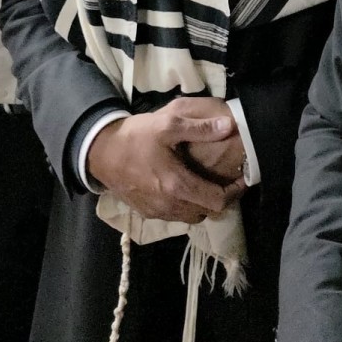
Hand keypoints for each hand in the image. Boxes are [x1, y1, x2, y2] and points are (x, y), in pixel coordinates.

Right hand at [87, 97, 246, 223]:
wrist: (100, 152)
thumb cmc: (136, 137)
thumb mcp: (167, 124)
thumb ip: (200, 128)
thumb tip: (229, 127)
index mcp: (177, 186)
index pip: (218, 201)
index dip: (233, 191)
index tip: (240, 178)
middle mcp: (169, 205)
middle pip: (207, 212)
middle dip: (220, 198)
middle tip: (225, 179)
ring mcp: (157, 212)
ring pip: (191, 217)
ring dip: (202, 204)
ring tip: (206, 183)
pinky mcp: (146, 213)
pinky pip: (175, 216)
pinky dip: (185, 206)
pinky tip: (183, 187)